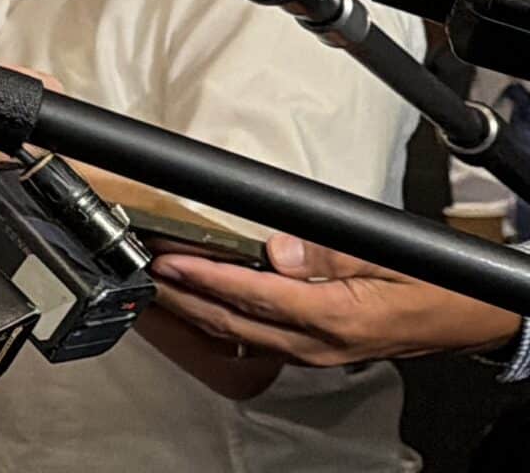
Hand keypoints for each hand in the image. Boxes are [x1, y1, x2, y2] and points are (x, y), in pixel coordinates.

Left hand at [152, 234, 522, 365]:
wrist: (460, 321)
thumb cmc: (429, 285)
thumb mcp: (384, 256)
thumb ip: (328, 253)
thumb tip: (278, 250)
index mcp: (334, 317)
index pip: (254, 295)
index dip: (207, 276)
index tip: (170, 259)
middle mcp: (315, 343)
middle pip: (231, 320)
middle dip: (181, 295)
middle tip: (143, 269)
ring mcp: (308, 354)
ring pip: (235, 333)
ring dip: (191, 309)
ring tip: (154, 285)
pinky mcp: (307, 354)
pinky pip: (251, 339)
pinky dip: (217, 321)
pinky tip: (194, 306)